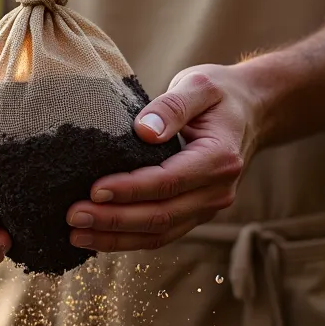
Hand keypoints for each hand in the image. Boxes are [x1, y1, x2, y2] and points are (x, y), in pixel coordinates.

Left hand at [66, 64, 259, 250]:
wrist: (251, 112)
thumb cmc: (220, 95)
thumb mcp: (199, 85)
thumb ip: (173, 106)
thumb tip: (143, 132)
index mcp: (219, 158)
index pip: (168, 181)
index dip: (130, 189)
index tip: (93, 189)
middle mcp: (217, 191)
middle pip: (161, 215)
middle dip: (114, 219)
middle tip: (73, 217)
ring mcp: (208, 207)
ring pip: (159, 233)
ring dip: (116, 238)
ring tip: (76, 235)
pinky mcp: (195, 214)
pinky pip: (161, 234)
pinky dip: (128, 240)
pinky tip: (97, 238)